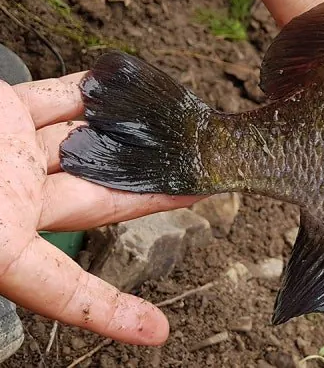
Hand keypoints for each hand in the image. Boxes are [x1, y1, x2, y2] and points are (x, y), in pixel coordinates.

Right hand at [0, 75, 199, 344]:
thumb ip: (3, 249)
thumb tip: (46, 276)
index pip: (59, 291)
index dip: (107, 313)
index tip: (157, 332)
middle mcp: (7, 204)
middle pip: (98, 201)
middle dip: (154, 193)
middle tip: (207, 183)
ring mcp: (5, 157)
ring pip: (87, 146)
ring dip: (135, 138)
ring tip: (184, 130)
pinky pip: (56, 100)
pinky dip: (90, 92)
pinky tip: (128, 88)